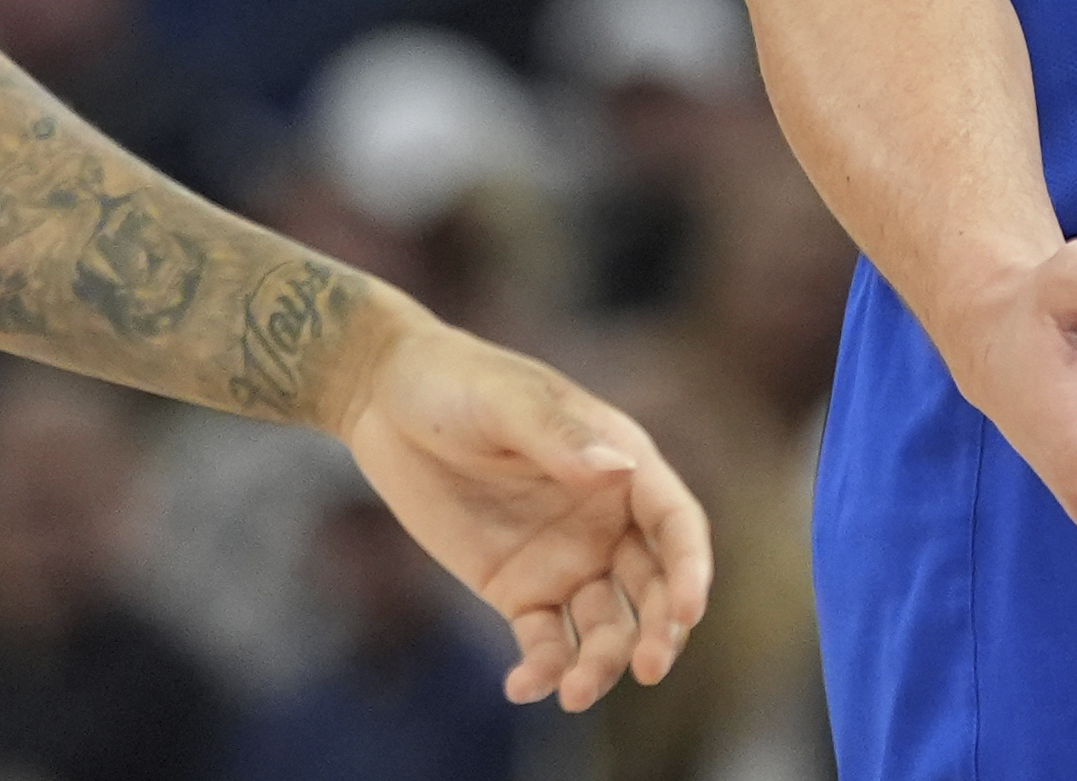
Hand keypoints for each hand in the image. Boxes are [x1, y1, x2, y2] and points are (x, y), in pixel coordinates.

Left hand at [336, 315, 716, 709]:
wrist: (387, 400)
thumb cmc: (457, 383)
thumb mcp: (506, 401)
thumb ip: (558, 437)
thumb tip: (618, 469)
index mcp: (623, 464)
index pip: (675, 523)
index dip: (690, 567)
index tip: (687, 610)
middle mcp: (606, 518)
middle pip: (651, 586)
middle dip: (659, 630)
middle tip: (649, 668)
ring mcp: (565, 558)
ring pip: (604, 624)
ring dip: (601, 661)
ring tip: (573, 693)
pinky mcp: (516, 589)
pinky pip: (543, 640)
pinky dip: (543, 668)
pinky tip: (524, 686)